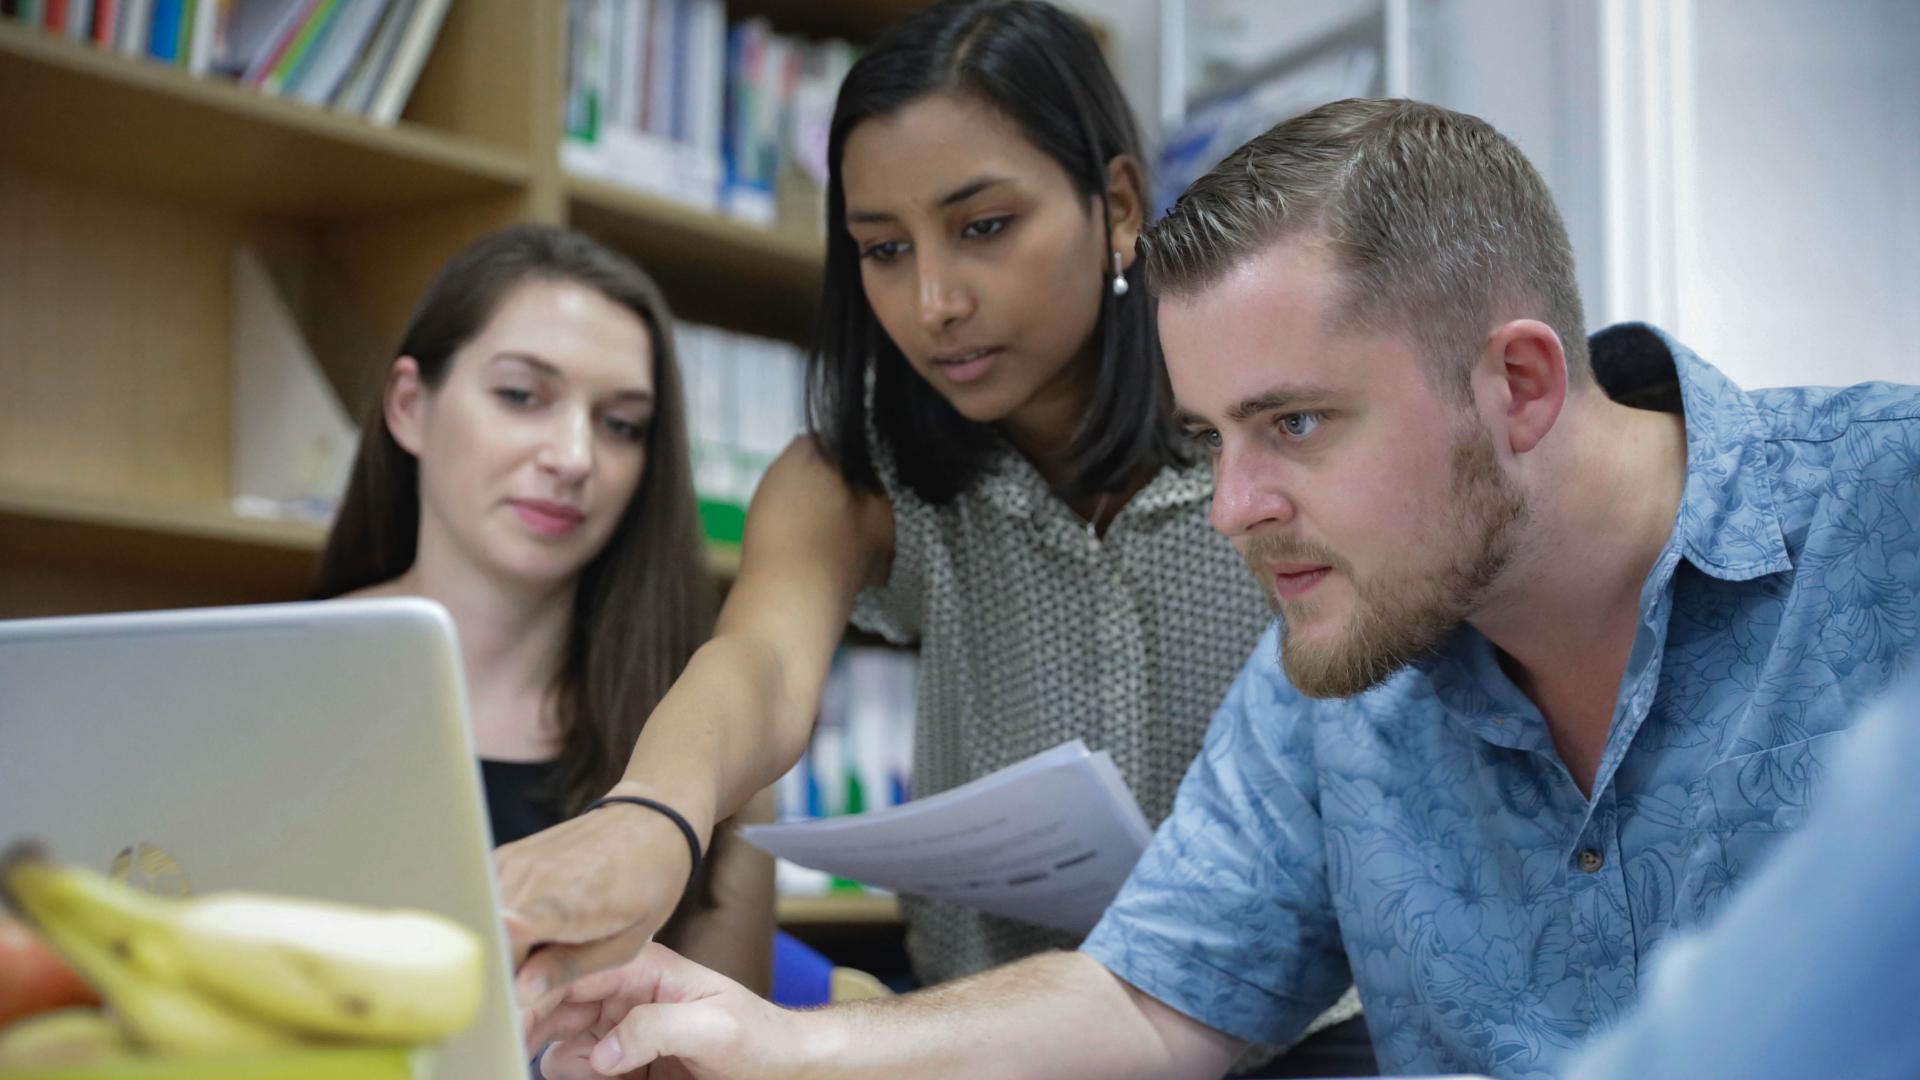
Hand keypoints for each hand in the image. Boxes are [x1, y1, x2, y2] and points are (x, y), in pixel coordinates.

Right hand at [495, 794, 698, 1006]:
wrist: (646, 822)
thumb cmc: (645, 886)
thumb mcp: (624, 943)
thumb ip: (568, 968)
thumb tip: (520, 992)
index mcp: (572, 902)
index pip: (516, 929)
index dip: (503, 966)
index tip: (508, 991)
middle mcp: (533, 878)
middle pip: (492, 944)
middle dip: (505, 972)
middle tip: (542, 977)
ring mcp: (512, 863)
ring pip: (484, 926)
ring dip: (503, 945)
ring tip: (547, 943)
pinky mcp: (502, 856)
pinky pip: (485, 904)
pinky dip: (500, 921)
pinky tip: (535, 921)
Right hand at [529, 943, 813, 1079]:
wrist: (778, 1068)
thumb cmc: (757, 1037)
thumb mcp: (714, 1027)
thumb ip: (655, 1028)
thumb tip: (603, 1051)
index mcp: (643, 967)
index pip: (576, 968)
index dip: (536, 985)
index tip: (508, 1008)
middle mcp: (621, 994)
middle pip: (552, 1004)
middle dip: (530, 1024)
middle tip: (515, 1048)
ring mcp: (617, 1030)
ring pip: (558, 1046)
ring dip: (566, 1062)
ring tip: (613, 1075)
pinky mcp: (619, 1064)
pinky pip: (576, 1069)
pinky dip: (580, 1077)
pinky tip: (611, 1079)